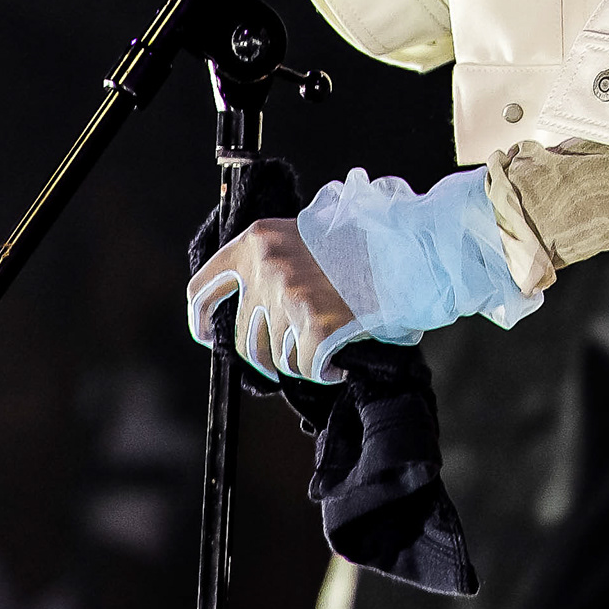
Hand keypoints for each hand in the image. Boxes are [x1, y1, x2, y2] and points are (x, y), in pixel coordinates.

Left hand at [186, 215, 358, 383]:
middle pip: (243, 337)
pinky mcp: (314, 325)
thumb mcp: (303, 237)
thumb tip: (247, 311)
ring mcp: (288, 297)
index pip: (205, 286)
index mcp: (257, 241)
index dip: (201, 317)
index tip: (207, 334)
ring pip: (278, 357)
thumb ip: (271, 264)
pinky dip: (325, 371)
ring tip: (330, 344)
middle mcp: (266, 267)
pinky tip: (340, 360)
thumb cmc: (362, 246)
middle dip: (266, 354)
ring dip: (302, 360)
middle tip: (296, 351)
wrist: (407, 249)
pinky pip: (308, 367)